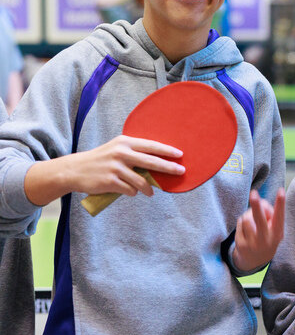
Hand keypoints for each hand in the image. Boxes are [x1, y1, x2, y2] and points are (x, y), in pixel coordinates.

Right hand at [39, 135, 183, 204]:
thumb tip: (159, 162)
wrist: (74, 170)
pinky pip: (130, 190)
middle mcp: (121, 153)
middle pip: (152, 162)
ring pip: (142, 181)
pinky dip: (133, 192)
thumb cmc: (101, 159)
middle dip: (169, 167)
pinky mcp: (111, 181)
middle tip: (181, 171)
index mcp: (124, 142)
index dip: (167, 151)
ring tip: (150, 191)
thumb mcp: (116, 149)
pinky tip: (131, 191)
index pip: (151, 146)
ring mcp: (116, 168)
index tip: (180, 155)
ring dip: (148, 188)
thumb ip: (135, 153)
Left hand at [232, 188, 285, 272]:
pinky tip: (246, 229)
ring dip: (248, 214)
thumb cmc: (267, 236)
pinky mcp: (241, 245)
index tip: (281, 191)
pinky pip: (240, 223)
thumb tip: (258, 204)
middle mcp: (265, 239)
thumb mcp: (274, 228)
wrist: (255, 261)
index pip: (279, 215)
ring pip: (246, 218)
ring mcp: (252, 243)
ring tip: (252, 220)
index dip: (280, 203)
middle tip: (253, 193)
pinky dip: (242, 222)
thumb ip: (270, 214)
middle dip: (257, 205)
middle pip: (259, 219)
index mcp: (277, 232)